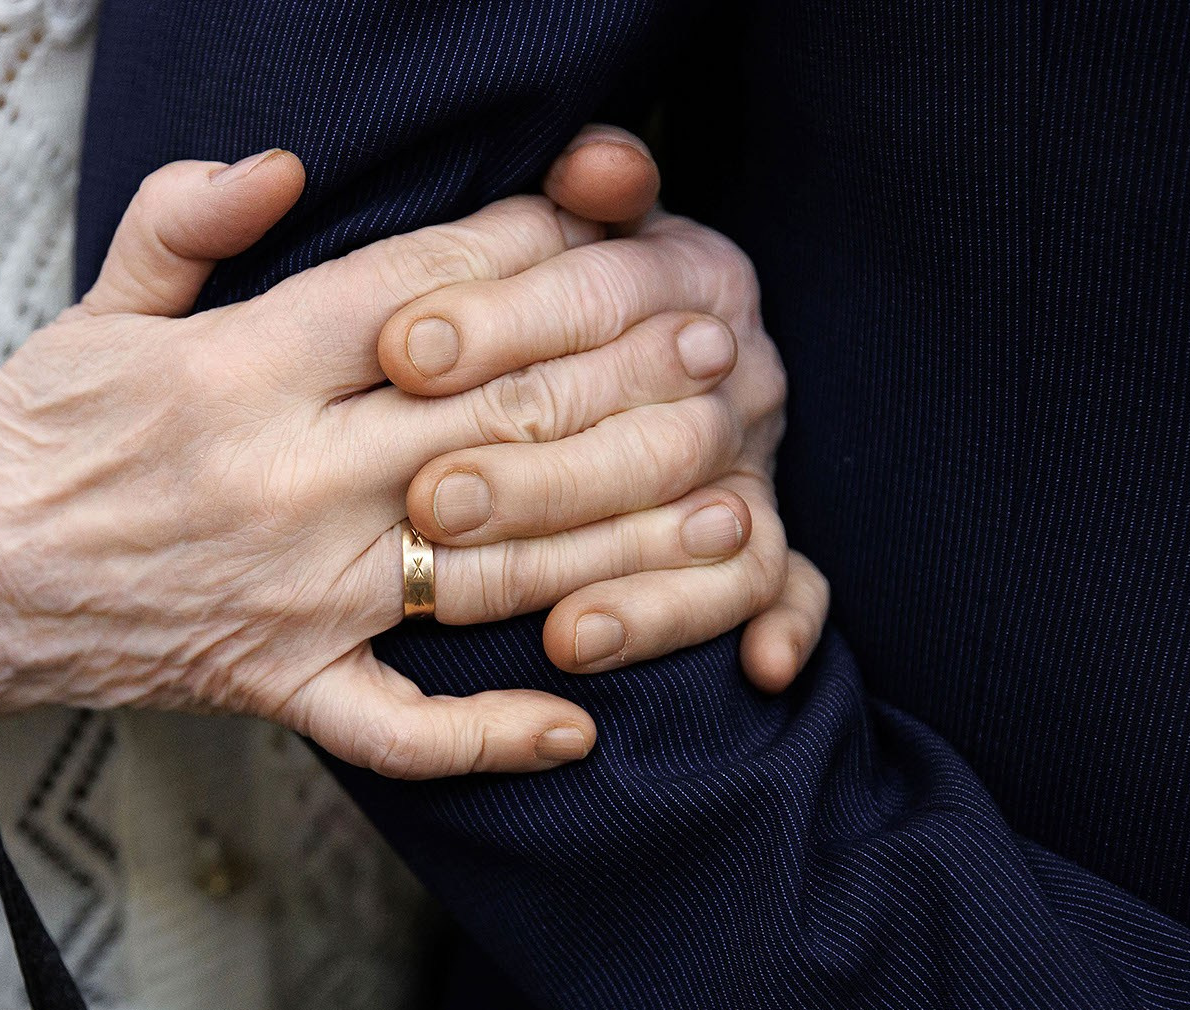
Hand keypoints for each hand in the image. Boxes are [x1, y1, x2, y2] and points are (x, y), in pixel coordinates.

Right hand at [0, 150, 743, 776]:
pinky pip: (395, 725)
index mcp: (244, 367)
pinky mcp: (279, 682)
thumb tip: (287, 165)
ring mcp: (295, 592)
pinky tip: (580, 729)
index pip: (425, 299)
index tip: (622, 237)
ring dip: (611, 539)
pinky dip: (485, 737)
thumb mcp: (96, 306)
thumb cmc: (27, 435)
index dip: (536, 263)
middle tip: (720, 357)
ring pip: (484, 564)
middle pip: (491, 425)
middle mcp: (288, 478)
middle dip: (616, 383)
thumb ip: (186, 220)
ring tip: (719, 512)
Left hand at [385, 124, 829, 691]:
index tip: (401, 351)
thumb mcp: (562, 225)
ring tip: (555, 629)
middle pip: (656, 427)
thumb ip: (578, 190)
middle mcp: (740, 370)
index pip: (603, 292)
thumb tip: (595, 159)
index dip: (502, 319)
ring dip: (639, 580)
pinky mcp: (772, 543)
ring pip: (717, 526)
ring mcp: (758, 463)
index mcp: (690, 274)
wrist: (656, 347)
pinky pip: (788, 590)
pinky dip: (781, 627)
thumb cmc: (558, 294)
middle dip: (540, 475)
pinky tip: (750, 671)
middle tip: (432, 503)